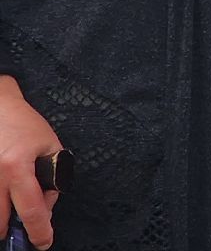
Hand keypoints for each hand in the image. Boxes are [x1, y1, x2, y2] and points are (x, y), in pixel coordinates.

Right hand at [0, 77, 61, 250]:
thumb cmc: (25, 124)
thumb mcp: (50, 145)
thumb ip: (52, 176)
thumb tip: (47, 205)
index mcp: (18, 167)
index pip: (31, 209)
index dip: (39, 231)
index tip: (43, 243)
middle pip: (1, 220)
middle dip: (12, 231)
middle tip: (22, 234)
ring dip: (1, 221)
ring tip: (11, 219)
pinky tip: (5, 202)